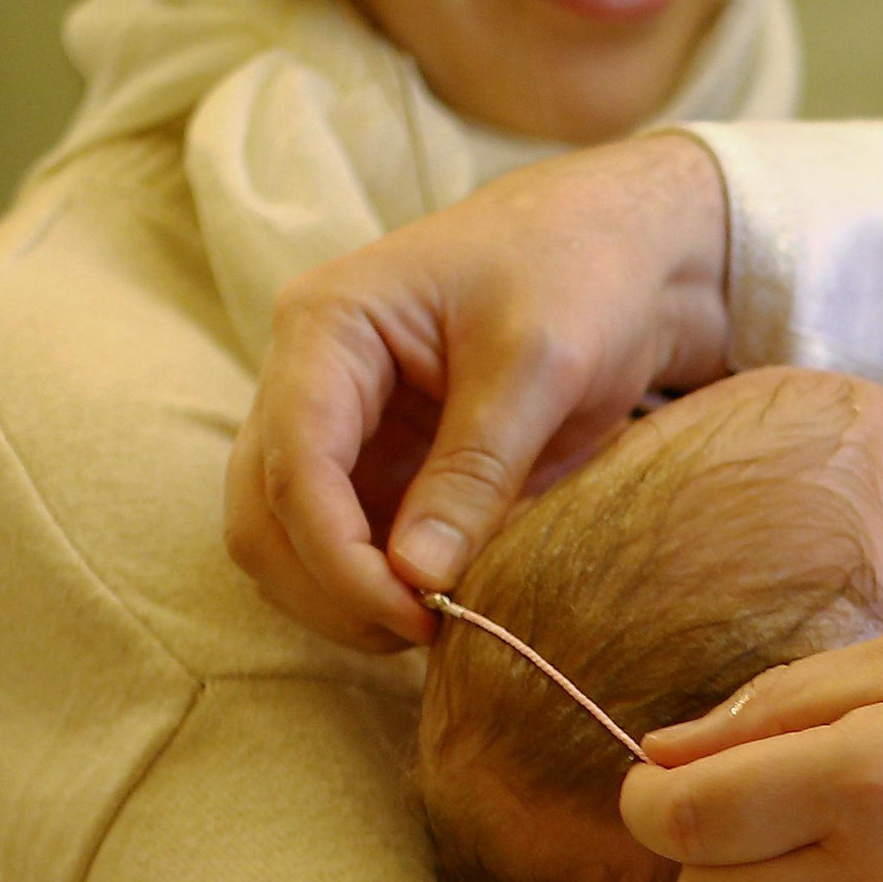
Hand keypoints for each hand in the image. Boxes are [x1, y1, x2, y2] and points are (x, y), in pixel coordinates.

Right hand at [224, 133, 734, 650]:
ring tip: (441, 626)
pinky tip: (444, 609)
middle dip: (331, 591)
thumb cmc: (578, 272)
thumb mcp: (538, 364)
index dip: (337, 558)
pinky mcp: (377, 469)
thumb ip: (476, 469)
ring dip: (346, 602)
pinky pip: (347, 549)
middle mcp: (310, 379)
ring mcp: (338, 428)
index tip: (413, 615)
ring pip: (288, 545)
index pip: (292, 464)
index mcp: (327, 328)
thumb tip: (416, 579)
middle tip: (429, 633)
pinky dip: (378, 593)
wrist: (619, 248)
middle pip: (264, 517)